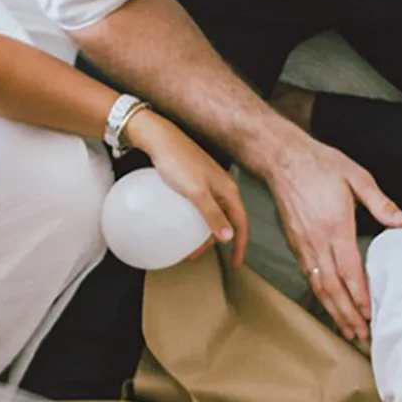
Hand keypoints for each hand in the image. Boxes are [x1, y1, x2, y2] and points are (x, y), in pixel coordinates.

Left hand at [127, 111, 248, 266]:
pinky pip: (203, 205)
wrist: (160, 138)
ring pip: (214, 213)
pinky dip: (196, 218)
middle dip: (217, 240)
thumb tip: (229, 237)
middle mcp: (224, 187)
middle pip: (227, 220)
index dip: (240, 245)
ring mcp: (211, 183)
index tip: (236, 263)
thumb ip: (213, 215)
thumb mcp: (196, 193)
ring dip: (204, 231)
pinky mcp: (197, 180)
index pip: (241, 223)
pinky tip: (183, 222)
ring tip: (189, 244)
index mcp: (229, 190)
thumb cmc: (178, 161)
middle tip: (202, 255)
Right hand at [267, 139, 401, 340]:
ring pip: (318, 286)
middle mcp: (316, 241)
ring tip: (346, 328)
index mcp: (335, 226)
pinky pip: (308, 276)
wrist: (281, 159)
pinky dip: (319, 295)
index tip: (370, 314)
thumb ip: (380, 202)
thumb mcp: (356, 176)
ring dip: (333, 310)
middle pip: (332, 287)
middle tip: (360, 334)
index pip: (349, 271)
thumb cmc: (318, 164)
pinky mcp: (294, 243)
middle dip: (347, 314)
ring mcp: (302, 244)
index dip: (359, 296)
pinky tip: (328, 303)